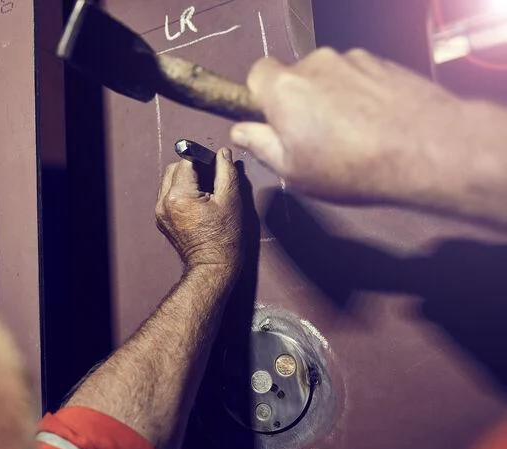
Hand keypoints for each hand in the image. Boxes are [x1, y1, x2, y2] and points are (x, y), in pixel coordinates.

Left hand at [155, 147, 242, 275]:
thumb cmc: (224, 238)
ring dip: (184, 180)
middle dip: (192, 168)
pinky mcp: (161, 220)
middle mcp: (164, 203)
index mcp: (179, 196)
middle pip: (174, 168)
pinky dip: (180, 193)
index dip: (202, 159)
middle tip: (210, 180)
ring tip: (203, 193)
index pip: (186, 161)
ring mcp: (160, 213)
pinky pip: (167, 195)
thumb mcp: (231, 200)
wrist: (213, 266)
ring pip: (168, 181)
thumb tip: (223, 154)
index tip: (214, 167)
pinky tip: (195, 203)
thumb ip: (226, 172)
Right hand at [230, 48, 469, 204]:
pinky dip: (360, 95)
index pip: (256, 73)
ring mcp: (353, 59)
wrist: (426, 148)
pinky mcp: (383, 62)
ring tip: (351, 134)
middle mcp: (315, 63)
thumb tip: (240, 131)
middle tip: (314, 137)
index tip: (272, 120)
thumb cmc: (351, 166)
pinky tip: (375, 124)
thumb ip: (261, 145)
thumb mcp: (293, 170)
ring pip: (329, 76)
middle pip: (295, 75)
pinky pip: (359, 77)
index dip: (261, 96)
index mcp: (284, 89)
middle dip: (299, 100)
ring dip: (332, 98)